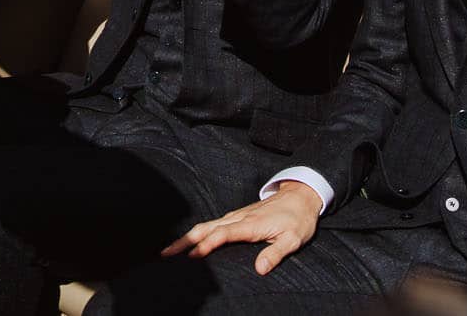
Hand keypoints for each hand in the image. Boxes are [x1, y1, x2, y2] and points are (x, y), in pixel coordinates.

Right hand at [162, 181, 320, 274]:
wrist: (301, 196)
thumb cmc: (298, 220)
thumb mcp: (293, 240)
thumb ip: (275, 253)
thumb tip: (259, 269)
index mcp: (250, 225)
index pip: (222, 235)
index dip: (206, 245)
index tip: (191, 256)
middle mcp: (239, 218)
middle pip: (206, 228)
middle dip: (185, 240)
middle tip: (165, 254)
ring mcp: (237, 216)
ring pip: (207, 225)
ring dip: (188, 236)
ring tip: (170, 249)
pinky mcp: (238, 216)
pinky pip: (213, 224)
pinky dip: (198, 232)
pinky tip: (192, 240)